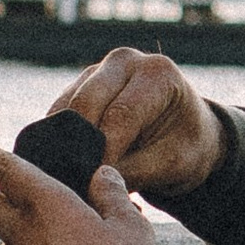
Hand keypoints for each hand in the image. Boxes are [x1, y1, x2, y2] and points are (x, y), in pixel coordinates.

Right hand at [46, 48, 222, 199]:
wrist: (187, 130)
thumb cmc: (186, 145)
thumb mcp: (173, 163)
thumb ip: (135, 169)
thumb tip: (91, 178)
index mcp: (157, 74)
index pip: (121, 114)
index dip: (105, 152)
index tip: (98, 183)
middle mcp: (125, 61)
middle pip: (85, 103)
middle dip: (79, 146)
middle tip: (79, 182)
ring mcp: (98, 70)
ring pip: (65, 108)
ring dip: (65, 143)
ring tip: (72, 177)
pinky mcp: (78, 85)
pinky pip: (57, 113)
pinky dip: (58, 139)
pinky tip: (65, 165)